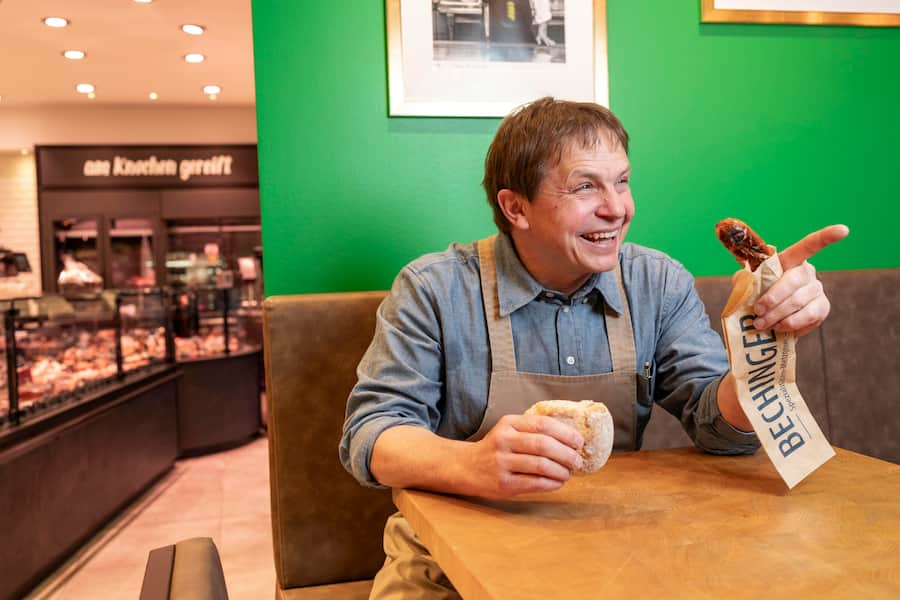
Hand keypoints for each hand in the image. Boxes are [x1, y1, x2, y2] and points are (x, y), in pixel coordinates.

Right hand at [461, 414, 583, 498]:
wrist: (467, 467)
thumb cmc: (496, 448)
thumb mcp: (509, 431)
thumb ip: (533, 431)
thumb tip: (571, 439)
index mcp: (509, 423)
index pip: (543, 424)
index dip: (565, 433)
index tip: (579, 442)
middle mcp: (504, 441)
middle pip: (544, 445)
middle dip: (567, 454)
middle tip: (577, 461)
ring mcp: (502, 463)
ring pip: (541, 466)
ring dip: (561, 471)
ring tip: (568, 473)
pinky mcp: (503, 483)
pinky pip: (534, 483)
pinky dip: (551, 484)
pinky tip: (557, 483)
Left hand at [752, 225, 848, 336]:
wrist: (767, 317)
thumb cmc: (756, 294)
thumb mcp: (747, 282)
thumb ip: (746, 277)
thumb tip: (745, 278)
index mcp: (790, 260)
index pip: (809, 246)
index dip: (826, 237)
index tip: (843, 230)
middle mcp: (807, 272)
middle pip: (793, 281)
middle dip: (772, 298)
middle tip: (757, 312)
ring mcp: (817, 289)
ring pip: (797, 301)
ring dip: (776, 314)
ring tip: (762, 323)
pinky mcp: (822, 308)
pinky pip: (807, 316)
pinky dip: (790, 323)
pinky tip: (779, 326)